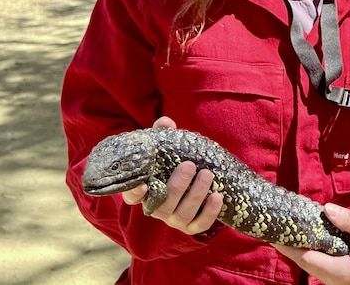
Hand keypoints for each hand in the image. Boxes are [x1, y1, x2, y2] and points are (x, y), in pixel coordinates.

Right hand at [121, 116, 222, 234]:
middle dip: (177, 186)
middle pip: (161, 205)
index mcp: (146, 191)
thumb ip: (164, 135)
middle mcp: (157, 208)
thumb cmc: (175, 161)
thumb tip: (165, 122)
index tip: (142, 185)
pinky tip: (218, 196)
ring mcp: (174, 219)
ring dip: (195, 195)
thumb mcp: (169, 148)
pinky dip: (209, 213)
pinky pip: (199, 226)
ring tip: (207, 174)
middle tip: (190, 165)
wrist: (198, 178)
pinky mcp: (191, 226)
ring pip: (181, 215)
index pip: (132, 197)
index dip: (134, 194)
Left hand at [273, 203, 349, 284]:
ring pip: (311, 266)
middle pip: (305, 263)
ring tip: (289, 230)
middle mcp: (334, 282)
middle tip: (277, 228)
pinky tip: (307, 238)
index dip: (289, 247)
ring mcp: (336, 283)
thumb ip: (349, 221)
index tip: (274, 236)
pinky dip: (311, 252)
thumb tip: (327, 209)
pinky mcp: (339, 279)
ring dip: (299, 249)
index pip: (307, 259)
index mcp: (341, 272)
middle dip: (290, 246)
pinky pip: (320, 266)